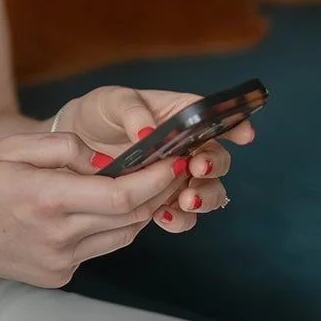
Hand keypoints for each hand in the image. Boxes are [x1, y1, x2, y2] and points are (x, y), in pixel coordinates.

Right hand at [0, 130, 184, 288]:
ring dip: (137, 210)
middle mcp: (58, 237)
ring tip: (144, 183)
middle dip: (157, 191)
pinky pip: (98, 248)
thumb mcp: (10, 147)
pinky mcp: (57, 275)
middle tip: (171, 166)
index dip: (155, 180)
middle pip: (131, 218)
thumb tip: (104, 158)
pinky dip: (108, 226)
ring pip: (121, 236)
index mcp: (47, 199)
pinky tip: (97, 206)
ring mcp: (60, 262)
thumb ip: (63, 147)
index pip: (122, 196)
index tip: (173, 160)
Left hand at [57, 86, 255, 232]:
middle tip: (196, 168)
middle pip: (218, 159)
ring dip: (205, 197)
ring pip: (209, 191)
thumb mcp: (112, 101)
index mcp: (182, 115)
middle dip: (214, 166)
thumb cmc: (100, 113)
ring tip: (187, 200)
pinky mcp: (164, 200)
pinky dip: (180, 218)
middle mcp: (188, 147)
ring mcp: (178, 177)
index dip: (236, 124)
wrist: (75, 147)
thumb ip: (133, 111)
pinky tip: (164, 216)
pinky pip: (184, 215)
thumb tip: (148, 132)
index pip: (216, 118)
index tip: (245, 134)